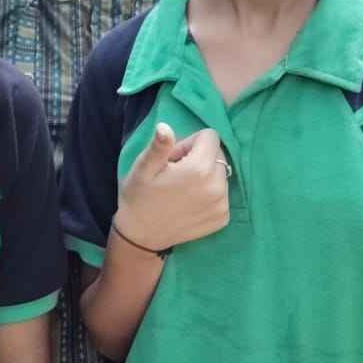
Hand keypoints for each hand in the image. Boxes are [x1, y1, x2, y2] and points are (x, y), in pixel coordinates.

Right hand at [113, 123, 229, 253]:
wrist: (141, 235)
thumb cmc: (139, 196)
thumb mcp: (143, 168)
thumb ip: (159, 147)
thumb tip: (165, 127)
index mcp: (199, 169)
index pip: (210, 136)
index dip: (190, 143)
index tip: (175, 158)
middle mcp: (217, 186)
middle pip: (218, 155)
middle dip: (200, 158)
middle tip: (177, 174)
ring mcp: (222, 205)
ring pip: (221, 174)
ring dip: (206, 176)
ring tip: (183, 189)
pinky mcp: (223, 218)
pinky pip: (223, 194)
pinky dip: (210, 193)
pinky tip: (190, 202)